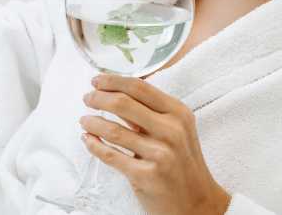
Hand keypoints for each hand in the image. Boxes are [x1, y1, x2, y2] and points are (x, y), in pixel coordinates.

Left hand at [81, 74, 231, 213]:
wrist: (197, 203)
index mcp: (179, 113)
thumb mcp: (177, 130)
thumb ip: (151, 112)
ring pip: (113, 130)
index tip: (97, 80)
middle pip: (123, 104)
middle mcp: (172, 131)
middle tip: (87, 98)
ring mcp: (160, 154)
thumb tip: (117, 92)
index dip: (113, 81)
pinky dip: (94, 145)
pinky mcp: (147, 176)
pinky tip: (88, 140)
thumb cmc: (182, 163)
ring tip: (84, 120)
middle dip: (98, 98)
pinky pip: (111, 156)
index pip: (140, 87)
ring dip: (92, 122)